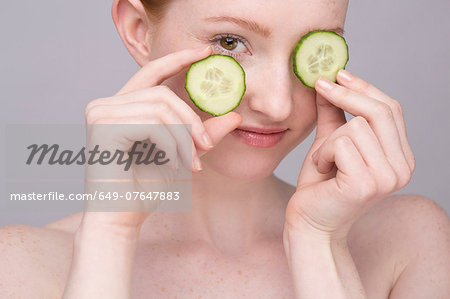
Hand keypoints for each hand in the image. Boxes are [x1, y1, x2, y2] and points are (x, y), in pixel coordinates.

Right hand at [82, 46, 241, 229]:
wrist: (124, 217)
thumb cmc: (148, 187)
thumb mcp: (184, 154)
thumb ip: (204, 134)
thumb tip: (236, 116)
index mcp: (124, 107)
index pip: (152, 72)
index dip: (178, 59)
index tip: (206, 52)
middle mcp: (108, 104)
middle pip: (162, 93)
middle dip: (190, 120)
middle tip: (205, 147)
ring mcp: (101, 112)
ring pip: (160, 108)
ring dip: (183, 138)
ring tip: (190, 164)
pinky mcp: (102, 125)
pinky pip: (152, 123)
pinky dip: (171, 144)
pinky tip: (174, 165)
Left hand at [285, 70, 414, 238]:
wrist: (309, 222)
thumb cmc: (320, 185)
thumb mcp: (329, 142)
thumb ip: (334, 114)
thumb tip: (329, 79)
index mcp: (400, 157)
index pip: (391, 110)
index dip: (365, 88)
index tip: (339, 74)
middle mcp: (403, 168)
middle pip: (381, 112)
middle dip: (346, 95)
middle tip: (320, 85)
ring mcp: (388, 178)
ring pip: (357, 127)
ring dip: (329, 140)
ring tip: (323, 161)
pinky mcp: (367, 184)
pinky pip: (341, 144)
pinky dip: (323, 153)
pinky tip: (322, 170)